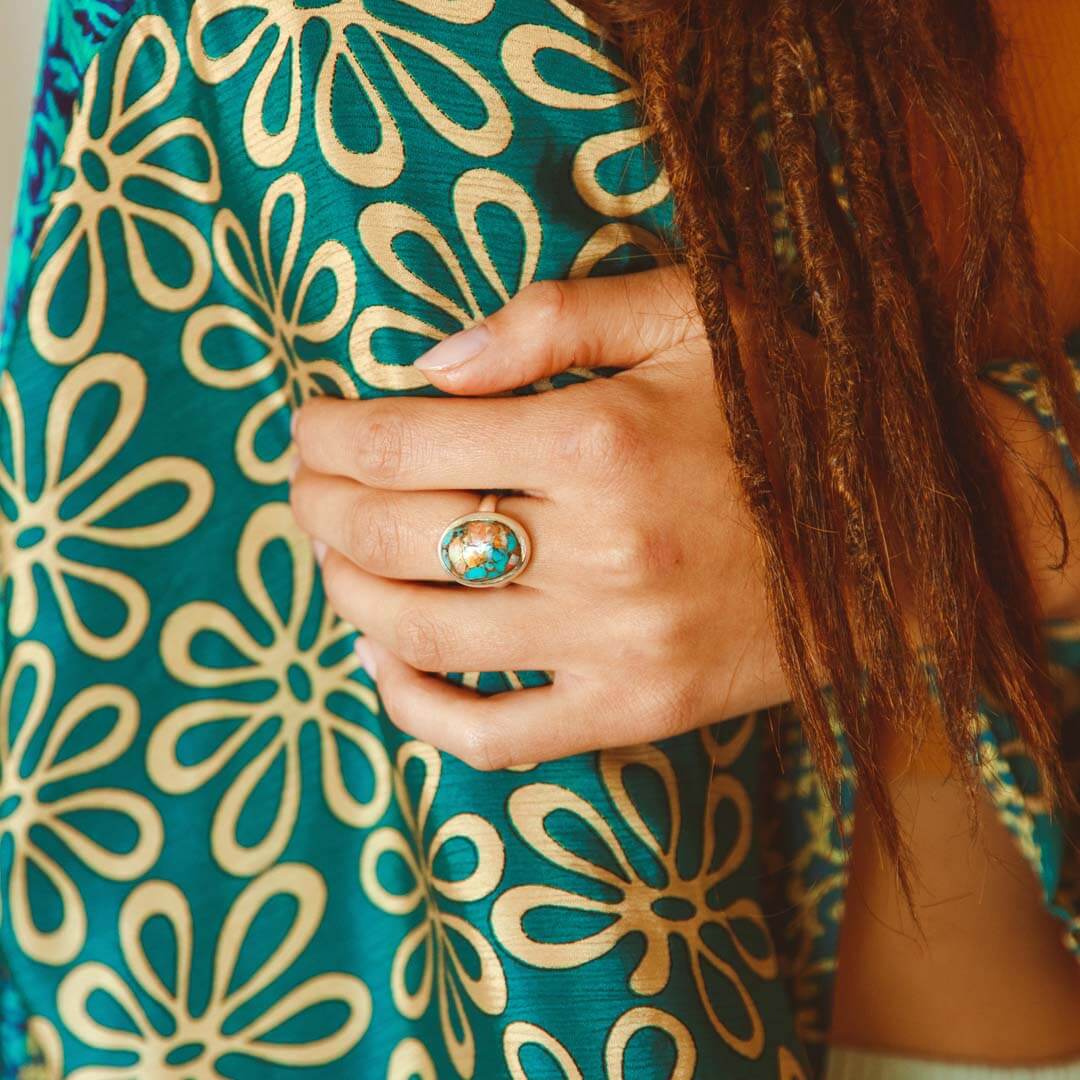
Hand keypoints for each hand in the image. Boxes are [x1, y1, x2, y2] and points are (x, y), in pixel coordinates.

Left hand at [289, 265, 792, 768]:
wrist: (904, 536)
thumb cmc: (791, 412)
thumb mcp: (690, 320)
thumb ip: (553, 320)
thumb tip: (427, 363)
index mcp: (599, 439)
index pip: (400, 440)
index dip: (327, 434)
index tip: (307, 427)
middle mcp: (598, 550)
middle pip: (391, 537)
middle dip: (318, 506)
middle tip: (304, 485)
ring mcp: (615, 646)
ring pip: (419, 636)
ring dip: (343, 594)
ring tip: (330, 559)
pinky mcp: (635, 711)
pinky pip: (492, 738)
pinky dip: (413, 709)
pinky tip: (384, 663)